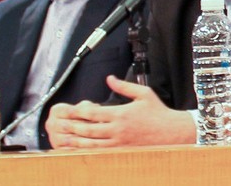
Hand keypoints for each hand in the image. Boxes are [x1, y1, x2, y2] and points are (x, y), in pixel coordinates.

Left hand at [45, 75, 196, 147]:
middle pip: (88, 130)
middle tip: (58, 124)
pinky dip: (87, 152)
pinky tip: (79, 150)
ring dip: (75, 141)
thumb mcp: (143, 93)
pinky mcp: (121, 152)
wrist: (172, 133)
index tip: (69, 109)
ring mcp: (118, 143)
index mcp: (121, 114)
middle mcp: (117, 130)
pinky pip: (100, 153)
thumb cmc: (158, 113)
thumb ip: (123, 86)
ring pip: (91, 144)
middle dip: (71, 127)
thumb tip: (109, 78)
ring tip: (62, 138)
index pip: (93, 112)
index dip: (79, 111)